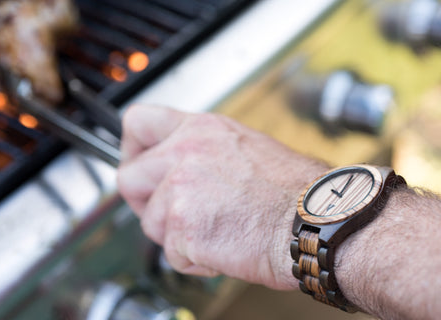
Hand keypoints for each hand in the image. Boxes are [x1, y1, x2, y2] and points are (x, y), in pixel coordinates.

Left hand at [117, 104, 325, 289]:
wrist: (317, 221)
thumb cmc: (294, 191)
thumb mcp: (244, 148)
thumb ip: (201, 153)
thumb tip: (178, 168)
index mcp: (200, 129)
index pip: (137, 122)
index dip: (132, 149)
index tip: (138, 163)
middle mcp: (185, 151)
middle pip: (128, 177)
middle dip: (146, 202)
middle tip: (172, 213)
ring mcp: (181, 187)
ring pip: (150, 221)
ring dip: (176, 234)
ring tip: (215, 231)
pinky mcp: (183, 224)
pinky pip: (171, 253)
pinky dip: (193, 259)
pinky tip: (223, 247)